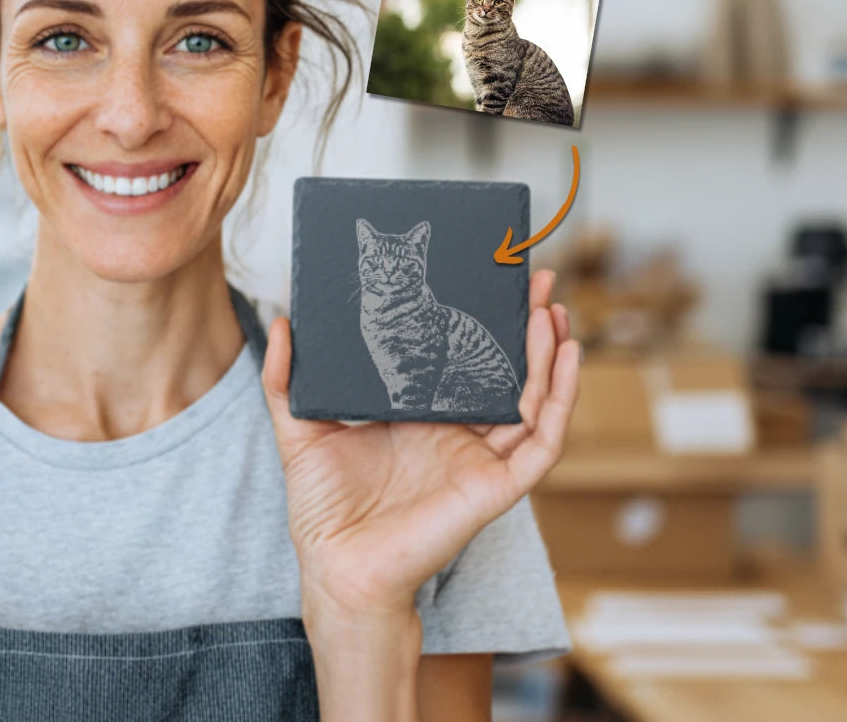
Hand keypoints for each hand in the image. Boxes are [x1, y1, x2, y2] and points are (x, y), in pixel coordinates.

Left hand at [260, 268, 579, 620]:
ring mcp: (482, 458)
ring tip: (554, 310)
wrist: (336, 565)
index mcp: (423, 417)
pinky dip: (560, 400)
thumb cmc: (323, 508)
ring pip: (534, 399)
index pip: (465, 361)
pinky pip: (542, 441)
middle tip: (539, 281)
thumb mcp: (301, 429)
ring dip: (550, 355)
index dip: (483, 324)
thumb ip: (285, 380)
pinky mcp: (497, 485)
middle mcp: (459, 434)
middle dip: (528, 329)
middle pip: (509, 374)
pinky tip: (565, 357)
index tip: (491, 281)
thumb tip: (281, 325)